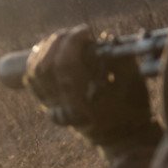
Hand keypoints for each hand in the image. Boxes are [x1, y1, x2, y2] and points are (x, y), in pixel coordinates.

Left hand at [25, 26, 151, 145]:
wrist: (122, 135)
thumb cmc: (133, 108)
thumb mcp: (134, 84)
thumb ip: (121, 60)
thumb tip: (105, 38)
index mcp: (85, 106)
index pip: (66, 67)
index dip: (72, 43)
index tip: (86, 31)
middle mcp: (64, 110)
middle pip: (46, 68)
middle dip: (59, 42)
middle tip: (76, 32)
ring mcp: (54, 110)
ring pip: (35, 73)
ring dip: (46, 49)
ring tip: (64, 37)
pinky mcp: (50, 107)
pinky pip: (33, 81)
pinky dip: (37, 61)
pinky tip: (49, 49)